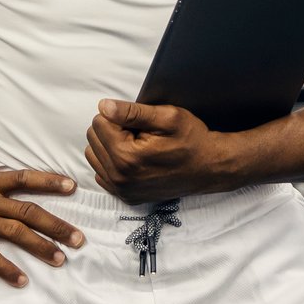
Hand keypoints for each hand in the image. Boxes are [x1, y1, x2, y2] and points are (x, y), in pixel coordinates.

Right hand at [0, 156, 83, 286]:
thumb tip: (2, 161)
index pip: (25, 177)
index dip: (50, 181)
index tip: (73, 187)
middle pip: (29, 211)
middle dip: (57, 225)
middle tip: (80, 238)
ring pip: (16, 234)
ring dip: (41, 248)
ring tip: (61, 259)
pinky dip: (7, 270)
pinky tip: (22, 281)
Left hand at [85, 100, 238, 202]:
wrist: (210, 168)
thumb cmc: (192, 139)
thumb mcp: (168, 117)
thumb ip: (132, 111)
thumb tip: (103, 106)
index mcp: (127, 156)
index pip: (99, 121)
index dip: (119, 115)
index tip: (140, 122)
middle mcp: (120, 177)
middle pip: (93, 138)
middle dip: (113, 129)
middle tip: (140, 133)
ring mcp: (122, 190)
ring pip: (94, 154)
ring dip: (110, 145)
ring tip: (136, 144)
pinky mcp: (126, 196)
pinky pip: (101, 172)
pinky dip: (112, 162)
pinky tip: (133, 159)